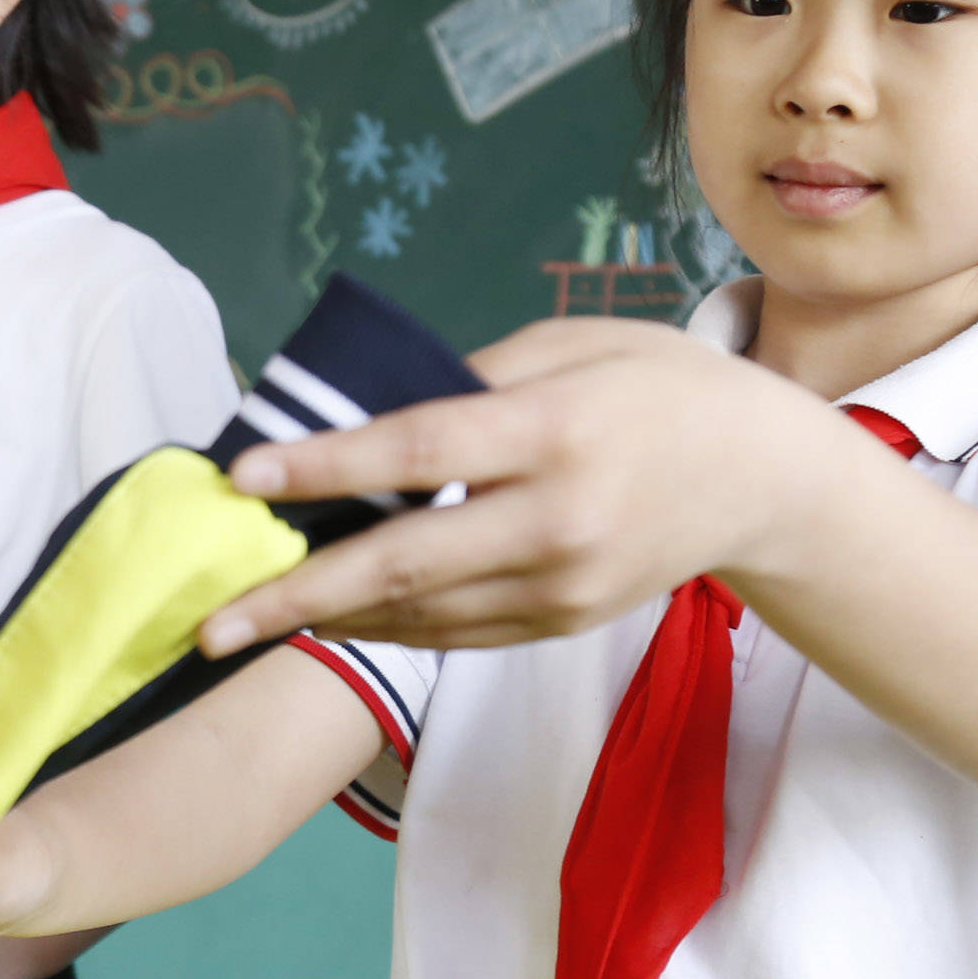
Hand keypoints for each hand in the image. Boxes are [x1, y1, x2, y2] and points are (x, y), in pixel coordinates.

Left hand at [200, 316, 853, 655]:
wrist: (766, 477)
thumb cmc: (659, 386)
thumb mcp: (573, 344)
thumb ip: (470, 379)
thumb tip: (366, 411)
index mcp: (554, 431)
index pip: (419, 450)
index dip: (325, 467)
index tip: (242, 477)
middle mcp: (557, 519)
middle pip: (405, 563)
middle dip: (296, 595)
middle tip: (211, 625)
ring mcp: (564, 585)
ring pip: (421, 613)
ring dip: (329, 616)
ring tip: (250, 617)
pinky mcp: (565, 623)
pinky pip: (457, 634)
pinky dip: (389, 626)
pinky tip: (333, 616)